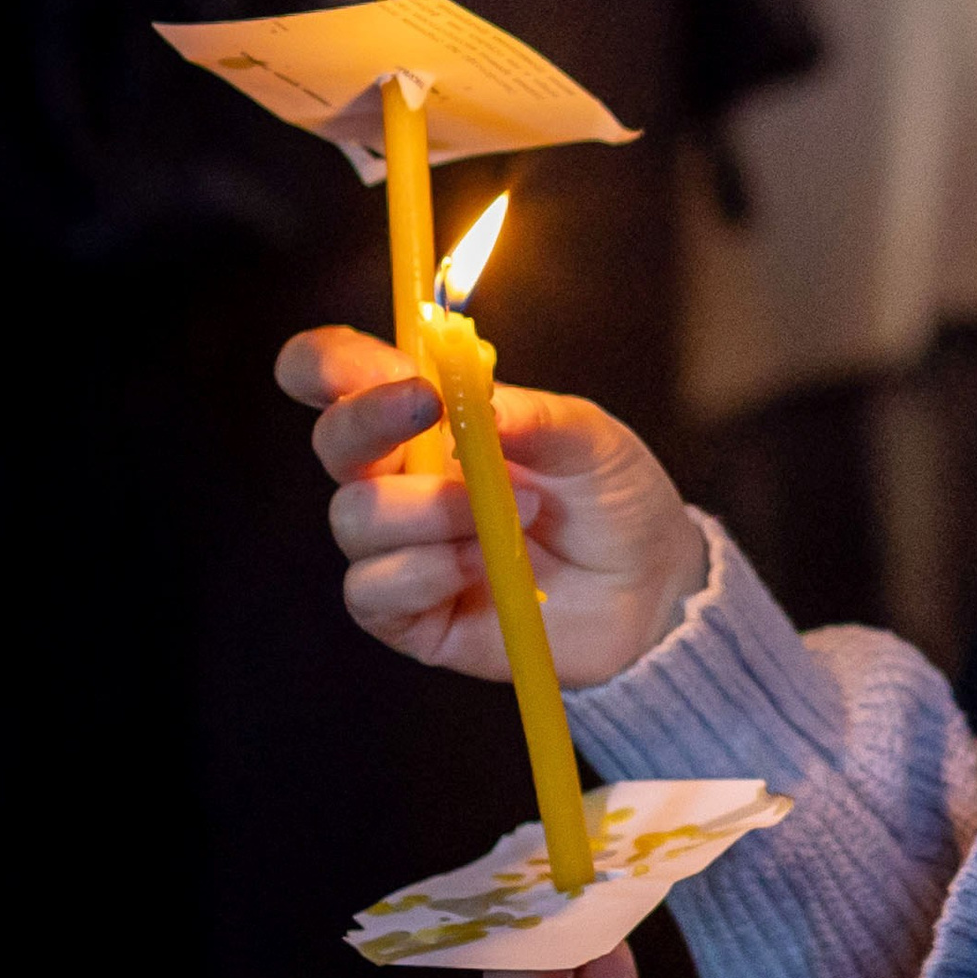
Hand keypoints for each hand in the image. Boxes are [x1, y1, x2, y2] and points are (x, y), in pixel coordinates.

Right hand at [279, 326, 711, 689]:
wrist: (647, 586)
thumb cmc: (610, 497)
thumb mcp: (588, 437)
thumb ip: (530, 414)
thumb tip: (471, 398)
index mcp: (430, 418)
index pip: (343, 377)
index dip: (329, 363)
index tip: (372, 365)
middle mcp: (400, 477)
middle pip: (334, 439)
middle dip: (371, 419)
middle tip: (431, 408)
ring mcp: (398, 547)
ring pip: (355, 516)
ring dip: (435, 508)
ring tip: (519, 513)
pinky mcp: (405, 614)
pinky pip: (372, 588)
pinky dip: (429, 570)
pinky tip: (484, 565)